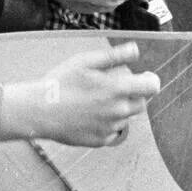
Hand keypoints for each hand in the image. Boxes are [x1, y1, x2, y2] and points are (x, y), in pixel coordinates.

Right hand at [3, 42, 159, 147]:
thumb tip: (136, 50)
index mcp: (118, 89)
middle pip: (142, 103)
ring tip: (95, 101)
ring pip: (126, 117)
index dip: (149, 80)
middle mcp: (118, 111)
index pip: (152, 86)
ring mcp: (110, 128)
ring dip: (119, 109)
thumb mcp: (86, 61)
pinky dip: (106, 123)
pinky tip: (89, 115)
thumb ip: (115, 55)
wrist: (39, 111)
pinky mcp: (101, 141)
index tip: (142, 77)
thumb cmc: (61, 82)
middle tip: (113, 88)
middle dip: (134, 95)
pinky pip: (112, 131)